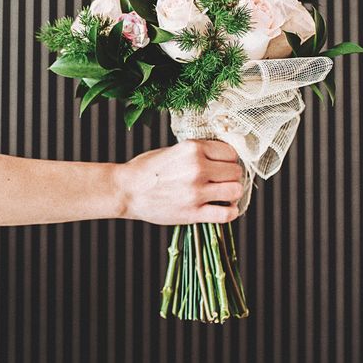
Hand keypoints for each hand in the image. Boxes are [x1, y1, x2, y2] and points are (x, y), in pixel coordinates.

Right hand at [116, 139, 243, 224]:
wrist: (126, 190)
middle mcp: (197, 168)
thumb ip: (197, 152)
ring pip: (235, 191)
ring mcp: (196, 192)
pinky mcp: (192, 213)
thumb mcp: (172, 150)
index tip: (223, 165)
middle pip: (236, 171)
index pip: (230, 152)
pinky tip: (223, 209)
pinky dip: (230, 212)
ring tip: (223, 195)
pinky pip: (226, 214)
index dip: (229, 159)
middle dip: (231, 176)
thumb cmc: (145, 170)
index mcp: (192, 149)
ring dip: (232, 193)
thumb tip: (220, 157)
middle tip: (222, 180)